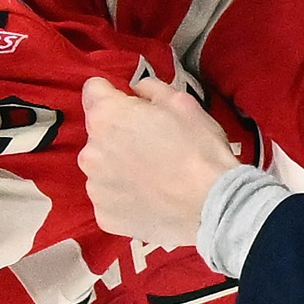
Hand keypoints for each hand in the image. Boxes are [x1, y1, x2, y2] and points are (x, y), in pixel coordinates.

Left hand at [80, 69, 236, 248]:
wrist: (212, 204)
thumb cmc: (198, 149)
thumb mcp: (181, 102)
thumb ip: (150, 89)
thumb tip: (136, 91)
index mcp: (106, 117)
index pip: (93, 89)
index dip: (114, 93)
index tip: (131, 104)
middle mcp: (91, 152)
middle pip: (98, 133)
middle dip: (118, 133)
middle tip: (151, 144)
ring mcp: (95, 187)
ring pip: (102, 167)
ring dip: (119, 166)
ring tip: (152, 175)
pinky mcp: (104, 215)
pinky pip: (109, 197)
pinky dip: (124, 196)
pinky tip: (149, 196)